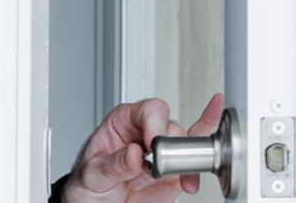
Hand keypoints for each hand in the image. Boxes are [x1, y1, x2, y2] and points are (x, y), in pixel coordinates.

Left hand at [64, 94, 224, 202]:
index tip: (153, 144)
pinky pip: (193, 157)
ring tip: (178, 174)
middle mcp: (145, 133)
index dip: (155, 124)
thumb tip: (134, 154)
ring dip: (187, 158)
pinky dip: (203, 156)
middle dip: (171, 145)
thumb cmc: (88, 185)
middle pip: (170, 126)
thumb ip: (113, 164)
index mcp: (123, 123)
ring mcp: (161, 152)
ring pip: (186, 142)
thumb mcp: (91, 175)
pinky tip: (207, 150)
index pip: (148, 110)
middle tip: (161, 165)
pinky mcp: (173, 170)